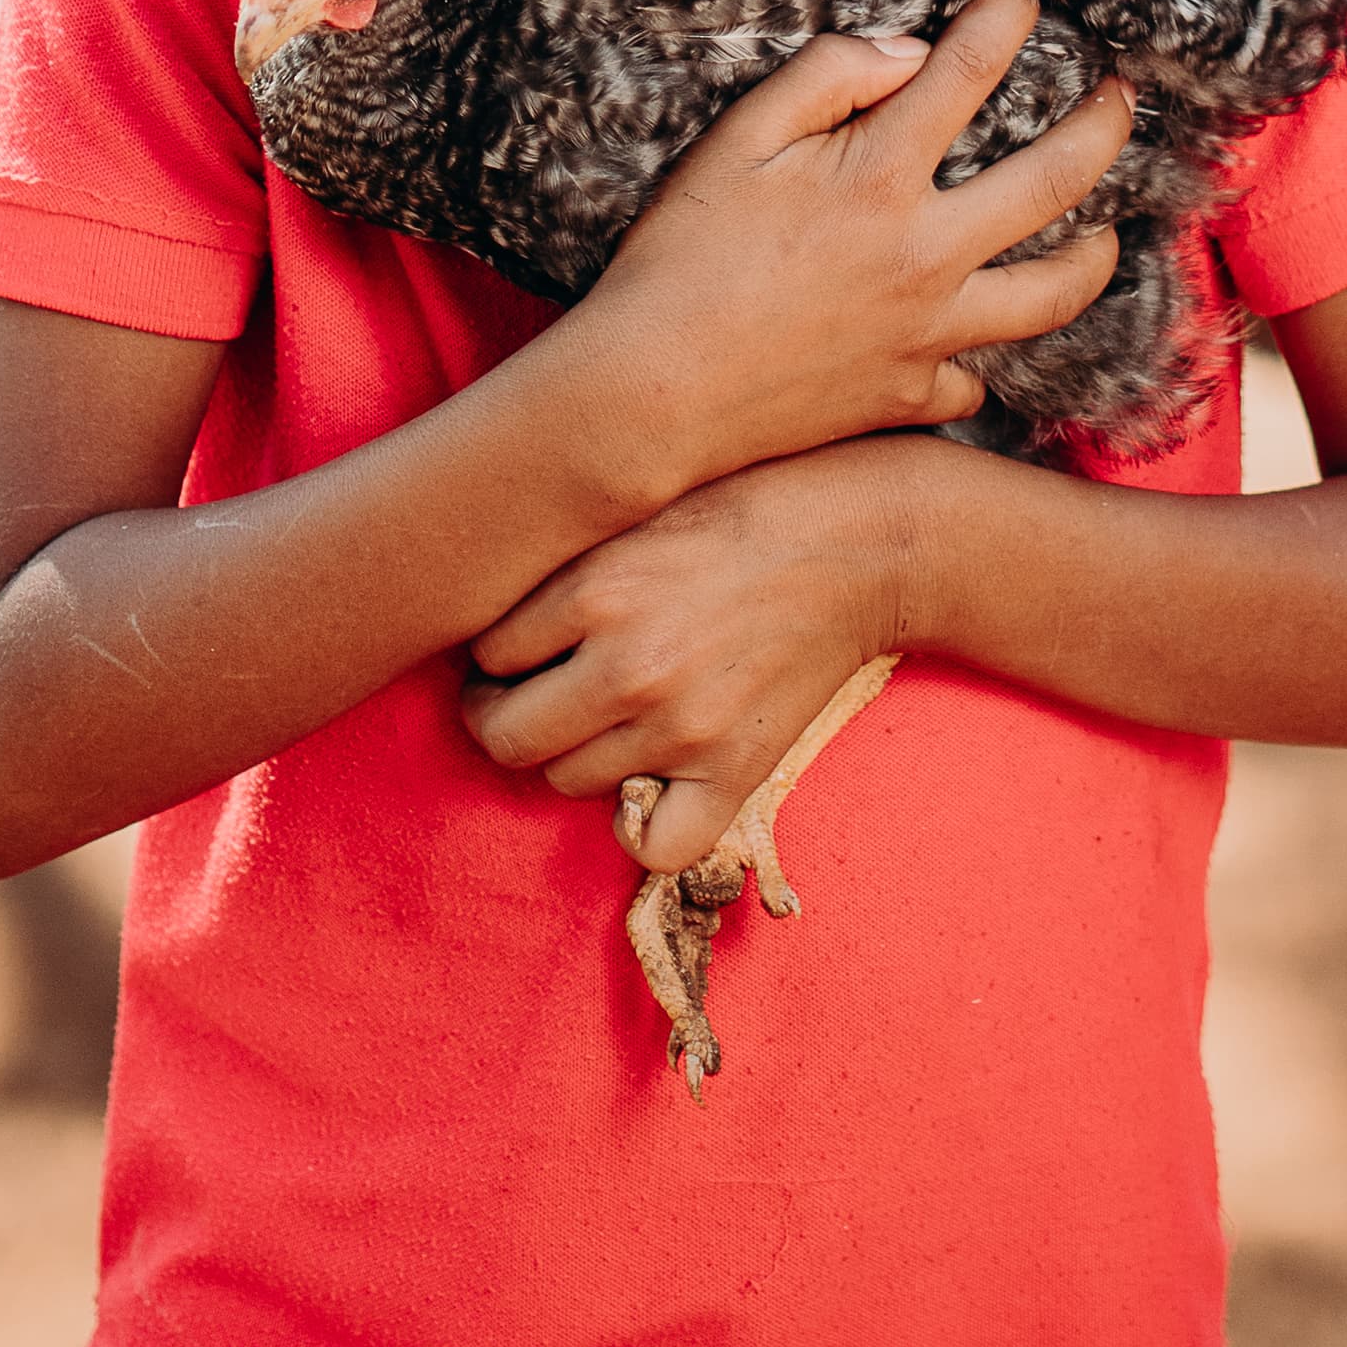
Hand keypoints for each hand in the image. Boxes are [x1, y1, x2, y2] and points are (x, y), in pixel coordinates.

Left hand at [460, 439, 947, 876]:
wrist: (862, 540)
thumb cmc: (746, 505)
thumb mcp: (640, 502)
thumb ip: (564, 555)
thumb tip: (489, 605)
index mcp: (596, 587)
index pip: (484, 651)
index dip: (496, 649)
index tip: (524, 640)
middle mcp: (628, 665)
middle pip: (504, 734)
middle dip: (503, 712)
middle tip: (527, 692)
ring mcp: (680, 727)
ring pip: (563, 780)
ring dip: (570, 752)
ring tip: (601, 714)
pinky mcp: (733, 768)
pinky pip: (653, 844)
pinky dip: (636, 826)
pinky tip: (641, 784)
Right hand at [547, 0, 1126, 506]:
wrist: (648, 398)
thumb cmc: (677, 262)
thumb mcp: (733, 142)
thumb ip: (825, 78)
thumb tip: (907, 53)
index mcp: (880, 178)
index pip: (971, 73)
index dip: (1006, 20)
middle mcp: (926, 255)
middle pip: (1056, 178)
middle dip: (1103, 124)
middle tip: (1120, 96)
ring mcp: (929, 334)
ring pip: (1053, 294)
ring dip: (1093, 253)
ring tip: (1105, 230)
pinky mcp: (912, 398)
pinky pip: (977, 378)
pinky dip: (983, 357)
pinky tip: (983, 339)